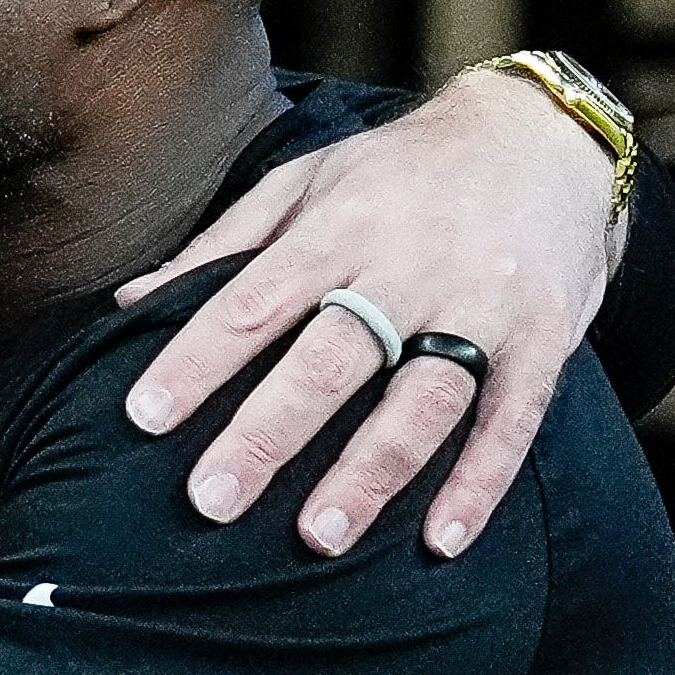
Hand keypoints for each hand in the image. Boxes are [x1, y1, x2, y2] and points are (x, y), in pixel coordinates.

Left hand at [114, 67, 615, 558]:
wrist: (544, 135)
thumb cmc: (402, 170)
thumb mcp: (307, 180)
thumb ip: (224, 245)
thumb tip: (130, 300)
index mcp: (340, 227)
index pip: (253, 301)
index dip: (197, 360)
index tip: (144, 416)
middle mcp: (409, 265)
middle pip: (331, 359)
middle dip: (269, 433)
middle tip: (212, 500)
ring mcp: (483, 303)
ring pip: (423, 398)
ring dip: (371, 472)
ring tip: (320, 536)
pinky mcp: (545, 337)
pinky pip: (513, 418)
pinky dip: (479, 481)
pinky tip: (440, 540)